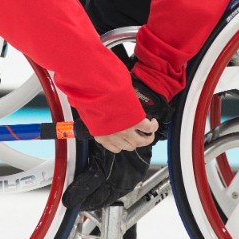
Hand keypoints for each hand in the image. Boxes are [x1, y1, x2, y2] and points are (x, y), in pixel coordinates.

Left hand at [61, 75, 172, 210]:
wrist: (98, 90)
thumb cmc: (88, 98)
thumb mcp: (85, 109)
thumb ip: (90, 113)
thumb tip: (85, 106)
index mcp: (101, 135)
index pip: (115, 149)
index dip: (121, 144)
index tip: (124, 139)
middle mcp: (114, 136)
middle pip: (130, 147)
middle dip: (135, 142)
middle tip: (139, 135)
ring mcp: (126, 130)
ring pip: (141, 142)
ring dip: (147, 138)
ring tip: (150, 132)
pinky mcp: (136, 122)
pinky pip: (149, 129)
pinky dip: (153, 127)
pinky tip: (153, 122)